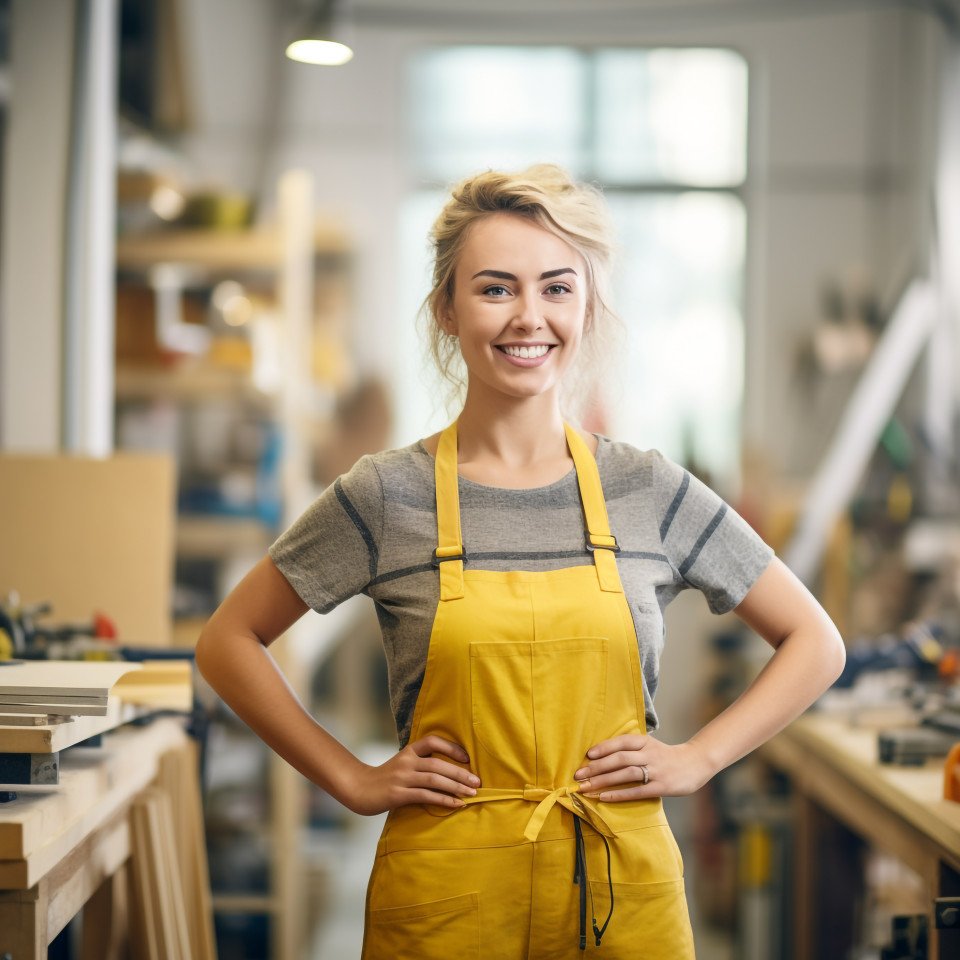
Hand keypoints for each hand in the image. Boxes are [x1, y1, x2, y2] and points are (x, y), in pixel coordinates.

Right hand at [337, 735, 479, 815]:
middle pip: (438, 764)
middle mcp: (406, 761)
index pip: (433, 741)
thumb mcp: (403, 763)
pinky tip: (457, 804)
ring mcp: (402, 778)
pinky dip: (445, 800)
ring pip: (435, 780)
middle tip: (478, 782)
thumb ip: (421, 762)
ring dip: (456, 787)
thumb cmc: (386, 778)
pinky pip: (426, 796)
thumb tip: (450, 768)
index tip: (467, 758)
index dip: (451, 747)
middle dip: (461, 773)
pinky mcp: (399, 795)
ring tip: (472, 793)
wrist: (359, 789)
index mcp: (409, 751)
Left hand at [573, 735, 715, 800]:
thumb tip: (602, 754)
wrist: (695, 763)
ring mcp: (656, 770)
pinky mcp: (661, 787)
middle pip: (619, 759)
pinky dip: (619, 794)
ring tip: (586, 788)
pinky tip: (604, 798)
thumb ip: (630, 748)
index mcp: (645, 741)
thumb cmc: (666, 756)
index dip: (603, 748)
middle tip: (578, 775)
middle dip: (596, 767)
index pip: (620, 742)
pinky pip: (636, 791)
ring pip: (625, 774)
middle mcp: (649, 754)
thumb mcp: (649, 745)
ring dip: (603, 781)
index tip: (587, 755)